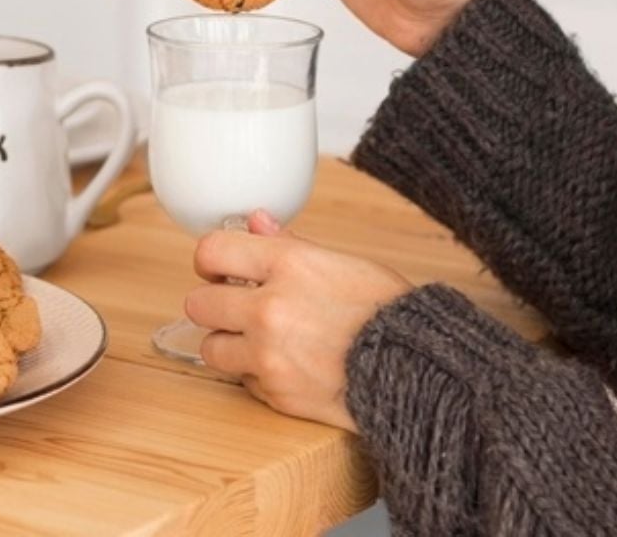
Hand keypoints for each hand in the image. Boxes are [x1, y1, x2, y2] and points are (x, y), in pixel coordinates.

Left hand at [185, 211, 411, 431]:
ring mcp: (268, 355)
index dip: (210, 261)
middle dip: (215, 305)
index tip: (218, 269)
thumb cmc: (389, 315)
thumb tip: (255, 222)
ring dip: (229, 345)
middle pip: (197, 303)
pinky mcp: (274, 393)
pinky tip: (288, 366)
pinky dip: (257, 375)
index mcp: (288, 266)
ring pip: (211, 348)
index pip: (210, 251)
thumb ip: (289, 244)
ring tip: (261, 341)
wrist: (419, 373)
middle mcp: (270, 309)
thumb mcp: (344, 264)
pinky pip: (243, 381)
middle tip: (236, 308)